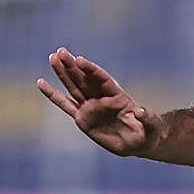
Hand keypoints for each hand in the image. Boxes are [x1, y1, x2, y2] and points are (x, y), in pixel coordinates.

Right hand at [36, 47, 162, 156]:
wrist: (139, 142)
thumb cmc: (149, 132)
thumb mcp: (152, 126)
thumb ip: (147, 118)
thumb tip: (139, 111)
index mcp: (118, 97)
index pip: (103, 79)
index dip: (91, 70)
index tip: (79, 59)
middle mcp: (102, 99)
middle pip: (85, 79)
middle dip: (73, 65)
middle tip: (60, 51)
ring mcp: (91, 107)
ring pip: (73, 87)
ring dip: (63, 73)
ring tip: (53, 57)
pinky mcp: (82, 118)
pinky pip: (65, 105)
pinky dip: (53, 95)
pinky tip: (41, 83)